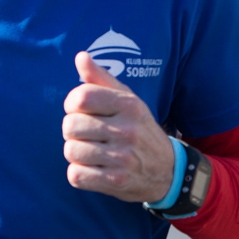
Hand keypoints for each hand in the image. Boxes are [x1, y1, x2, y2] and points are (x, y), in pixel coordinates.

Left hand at [62, 51, 175, 203]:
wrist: (168, 171)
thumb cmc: (139, 130)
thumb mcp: (128, 100)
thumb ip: (101, 79)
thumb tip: (80, 57)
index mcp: (128, 105)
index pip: (81, 97)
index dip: (72, 104)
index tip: (81, 110)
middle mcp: (127, 130)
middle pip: (70, 125)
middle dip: (72, 131)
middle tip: (87, 134)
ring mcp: (122, 157)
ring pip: (71, 151)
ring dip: (76, 153)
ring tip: (91, 152)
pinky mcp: (116, 182)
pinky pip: (76, 176)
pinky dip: (79, 174)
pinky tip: (93, 169)